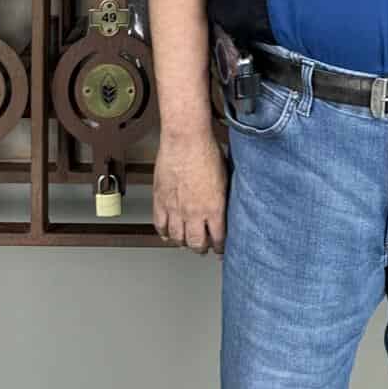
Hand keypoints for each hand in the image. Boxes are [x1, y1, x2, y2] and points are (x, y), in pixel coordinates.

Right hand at [152, 128, 228, 254]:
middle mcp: (194, 212)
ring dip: (183, 243)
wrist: (185, 138)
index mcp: (214, 208)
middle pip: (196, 244)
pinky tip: (168, 233)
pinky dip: (164, 233)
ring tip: (186, 241)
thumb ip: (224, 196)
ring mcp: (175, 208)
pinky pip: (160, 225)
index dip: (221, 248)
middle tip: (203, 248)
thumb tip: (227, 204)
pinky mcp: (160, 201)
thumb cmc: (206, 150)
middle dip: (201, 248)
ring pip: (178, 238)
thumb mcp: (226, 176)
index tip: (221, 250)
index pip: (219, 239)